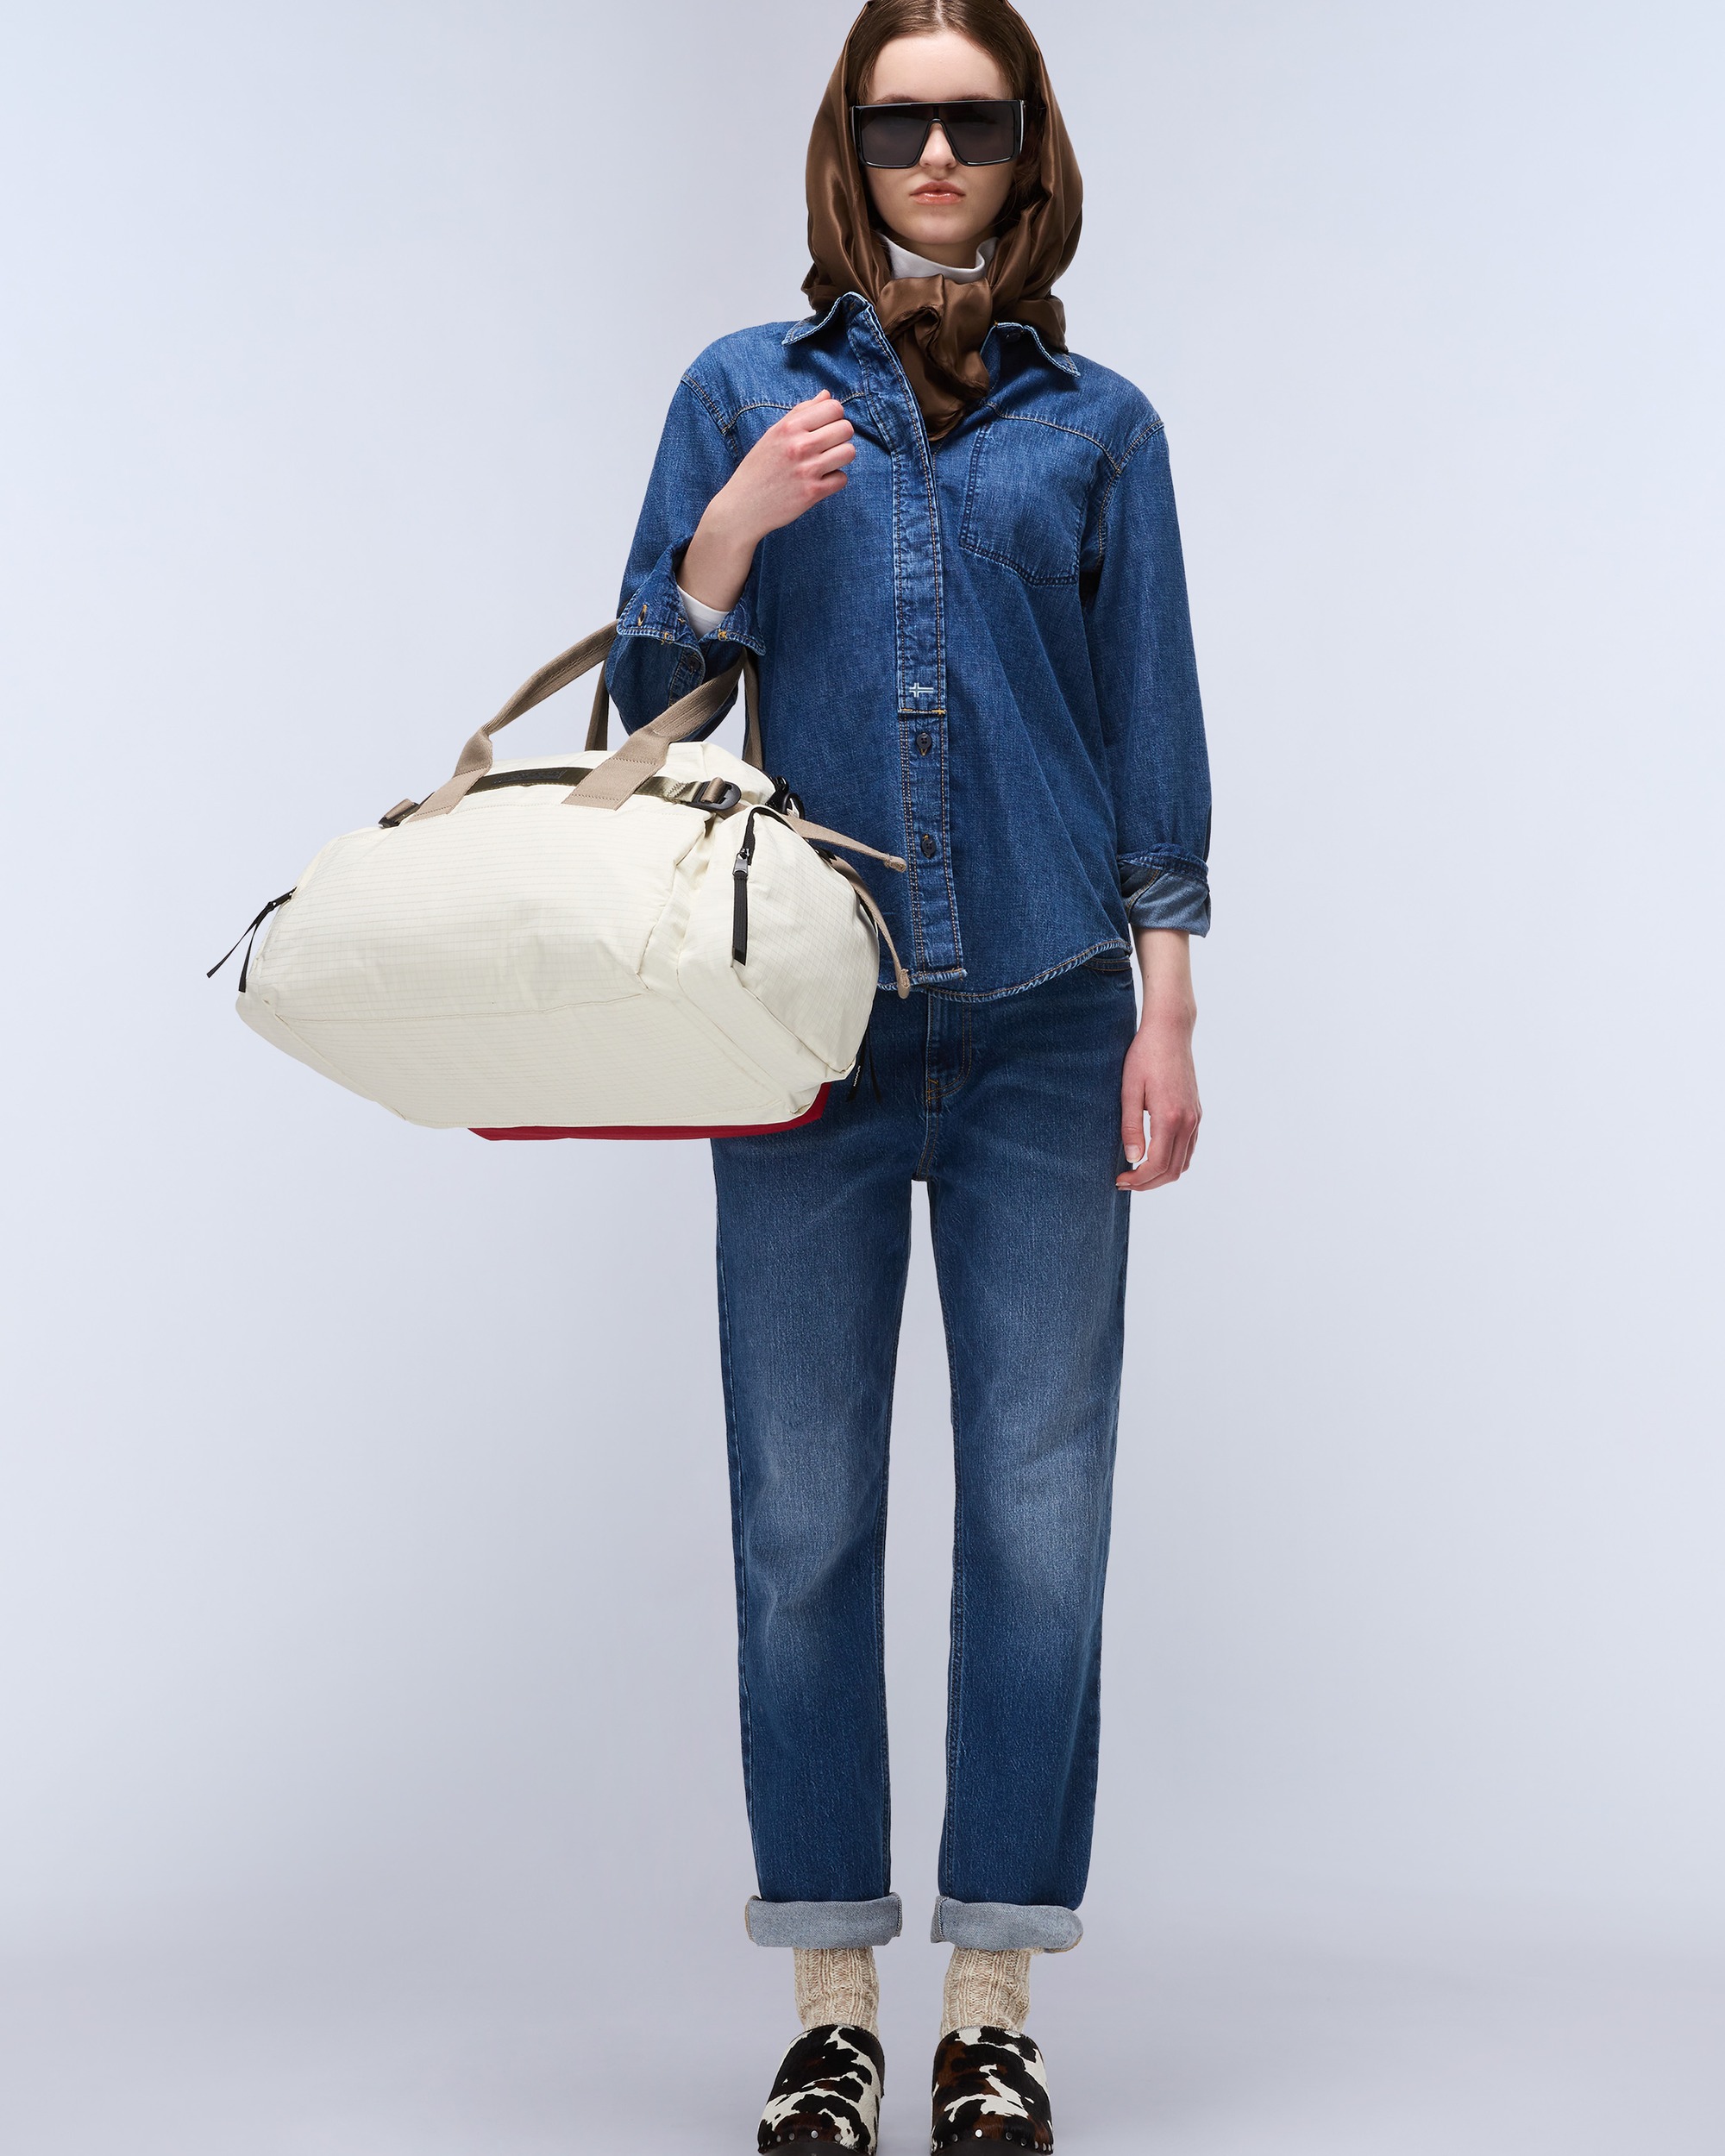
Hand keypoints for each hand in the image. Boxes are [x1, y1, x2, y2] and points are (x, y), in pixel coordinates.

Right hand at [679, 391, 855, 612]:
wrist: (743, 506)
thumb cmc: (759, 467)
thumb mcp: (773, 434)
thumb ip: (801, 413)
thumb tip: (827, 395)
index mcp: (790, 427)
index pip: (834, 408)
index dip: (835, 417)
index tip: (825, 427)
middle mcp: (800, 445)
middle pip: (846, 429)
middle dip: (840, 437)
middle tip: (827, 447)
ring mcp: (808, 470)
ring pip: (849, 452)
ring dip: (841, 457)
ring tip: (826, 463)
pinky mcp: (813, 493)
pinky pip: (842, 478)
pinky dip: (834, 480)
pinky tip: (819, 481)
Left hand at [1117, 929, 1200, 1191]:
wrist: (1170, 1032)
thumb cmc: (1145, 1056)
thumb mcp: (1129, 1091)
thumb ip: (1131, 1127)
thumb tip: (1132, 1159)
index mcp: (1170, 1117)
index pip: (1157, 1164)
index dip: (1138, 1180)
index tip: (1119, 1180)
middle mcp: (1188, 1121)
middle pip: (1173, 1170)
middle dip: (1148, 1183)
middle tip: (1124, 1182)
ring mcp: (1195, 1118)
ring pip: (1183, 1163)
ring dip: (1161, 1175)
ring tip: (1136, 1173)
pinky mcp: (1196, 1113)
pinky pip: (1188, 1149)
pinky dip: (1173, 1162)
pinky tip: (1153, 1157)